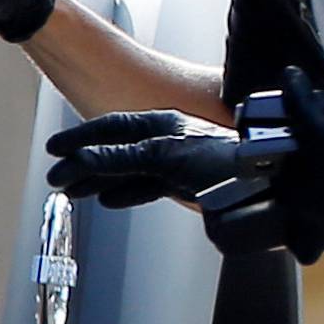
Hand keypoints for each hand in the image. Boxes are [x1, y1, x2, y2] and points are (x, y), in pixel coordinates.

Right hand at [44, 110, 241, 207]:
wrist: (267, 184)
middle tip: (57, 177)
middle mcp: (166, 140)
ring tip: (74, 192)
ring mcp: (175, 162)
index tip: (56, 149)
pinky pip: (146, 187)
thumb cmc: (225, 161)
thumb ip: (126, 157)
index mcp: (161, 123)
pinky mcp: (185, 184)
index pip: (110, 128)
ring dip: (99, 181)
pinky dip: (125, 193)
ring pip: (128, 171)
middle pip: (116, 150)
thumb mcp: (167, 157)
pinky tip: (109, 200)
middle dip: (84, 164)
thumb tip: (87, 158)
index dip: (80, 139)